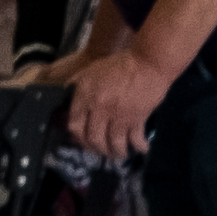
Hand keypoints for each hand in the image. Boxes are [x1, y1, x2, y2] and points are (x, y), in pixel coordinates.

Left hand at [63, 41, 173, 160]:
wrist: (149, 61)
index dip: (78, 137)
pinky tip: (142, 148)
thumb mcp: (93, 68)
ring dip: (116, 153)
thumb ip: (79, 81)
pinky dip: (138, 147)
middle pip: (92, 138)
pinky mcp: (136, 118)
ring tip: (120, 154)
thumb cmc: (122, 63)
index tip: (83, 140)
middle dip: (97, 149)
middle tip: (102, 151)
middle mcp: (99, 107)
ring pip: (112, 144)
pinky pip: (134, 140)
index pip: (74, 124)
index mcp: (86, 94)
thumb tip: (67, 92)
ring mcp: (118, 115)